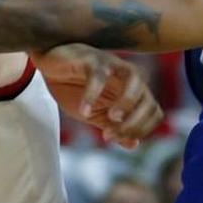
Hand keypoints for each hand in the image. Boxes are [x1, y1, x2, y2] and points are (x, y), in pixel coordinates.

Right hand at [31, 44, 163, 148]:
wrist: (49, 66)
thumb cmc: (74, 87)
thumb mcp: (95, 113)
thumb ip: (114, 127)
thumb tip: (133, 144)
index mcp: (134, 90)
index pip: (153, 112)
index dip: (139, 130)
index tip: (115, 139)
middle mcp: (128, 76)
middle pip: (148, 99)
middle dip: (134, 122)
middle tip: (110, 134)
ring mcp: (112, 64)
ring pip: (133, 80)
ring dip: (126, 102)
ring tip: (111, 118)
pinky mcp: (91, 58)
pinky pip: (98, 76)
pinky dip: (93, 95)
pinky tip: (84, 111)